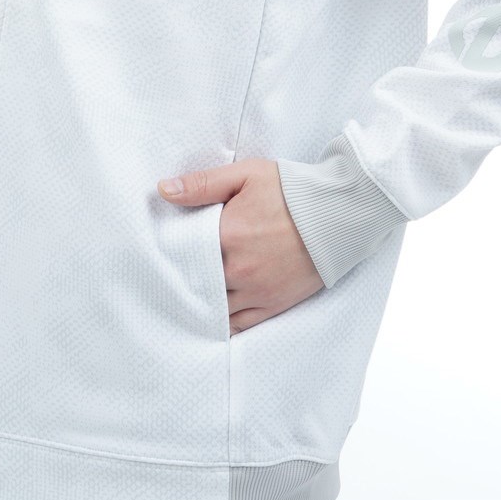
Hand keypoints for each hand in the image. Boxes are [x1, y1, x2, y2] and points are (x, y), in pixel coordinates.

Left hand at [156, 158, 324, 334]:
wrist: (340, 212)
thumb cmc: (292, 190)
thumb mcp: (246, 174)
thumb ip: (202, 184)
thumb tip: (164, 190)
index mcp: (228, 236)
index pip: (183, 252)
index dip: (171, 252)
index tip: (160, 250)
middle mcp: (240, 270)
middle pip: (195, 284)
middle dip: (182, 280)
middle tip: (165, 277)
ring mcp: (257, 292)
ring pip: (214, 309)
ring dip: (200, 303)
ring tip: (186, 296)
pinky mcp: (274, 305)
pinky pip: (239, 324)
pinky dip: (222, 323)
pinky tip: (210, 317)